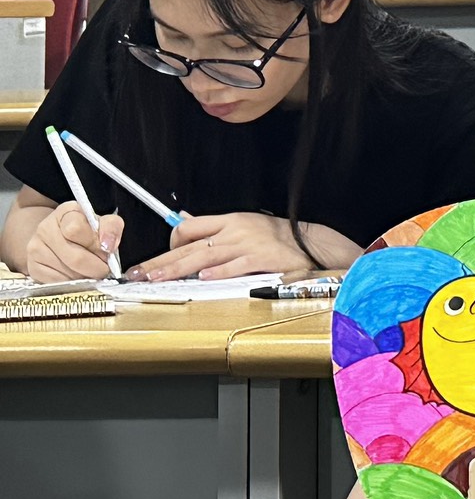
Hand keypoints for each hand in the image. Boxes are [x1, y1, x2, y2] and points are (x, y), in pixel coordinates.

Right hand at [26, 200, 120, 280]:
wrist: (60, 238)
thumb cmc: (87, 230)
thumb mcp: (103, 223)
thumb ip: (111, 228)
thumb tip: (108, 245)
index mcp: (66, 212)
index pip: (77, 229)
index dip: (96, 244)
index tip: (108, 250)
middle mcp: (45, 229)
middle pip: (75, 257)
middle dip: (96, 267)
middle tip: (104, 267)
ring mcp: (35, 249)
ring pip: (68, 273)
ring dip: (86, 276)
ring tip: (90, 270)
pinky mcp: (33, 268)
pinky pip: (58, 283)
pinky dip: (73, 284)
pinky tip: (77, 275)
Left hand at [133, 211, 339, 281]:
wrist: (309, 243)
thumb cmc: (276, 236)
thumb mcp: (243, 223)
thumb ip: (212, 226)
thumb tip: (183, 219)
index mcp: (228, 221)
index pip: (189, 227)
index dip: (170, 243)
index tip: (157, 259)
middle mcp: (234, 231)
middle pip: (189, 245)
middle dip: (161, 261)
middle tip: (140, 273)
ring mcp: (247, 244)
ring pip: (205, 256)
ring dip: (178, 269)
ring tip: (158, 279)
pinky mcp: (261, 258)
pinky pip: (235, 265)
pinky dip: (218, 272)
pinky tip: (202, 278)